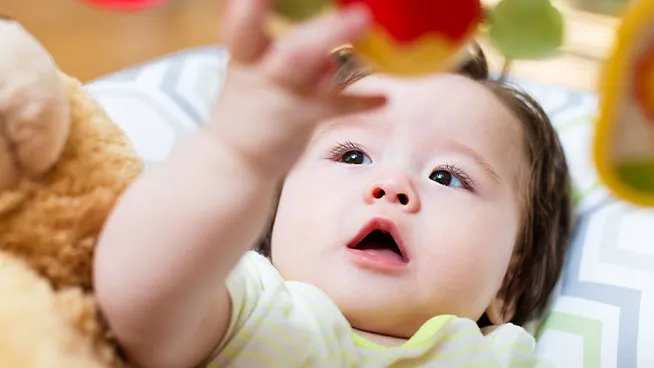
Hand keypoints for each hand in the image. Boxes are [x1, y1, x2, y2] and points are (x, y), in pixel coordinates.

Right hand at [209, 0, 385, 177]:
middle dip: (322, 30)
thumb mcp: (253, 71)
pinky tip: (384, 99)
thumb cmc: (249, 105)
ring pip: (310, 68)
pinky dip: (361, 101)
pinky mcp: (299, 119)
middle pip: (293, 50)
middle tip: (358, 14)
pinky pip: (334, 106)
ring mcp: (282, 98)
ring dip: (337, 47)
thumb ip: (285, 51)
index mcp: (245, 54)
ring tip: (363, 19)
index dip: (250, 7)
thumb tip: (325, 47)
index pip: (241, 24)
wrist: (232, 158)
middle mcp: (262, 73)